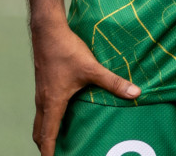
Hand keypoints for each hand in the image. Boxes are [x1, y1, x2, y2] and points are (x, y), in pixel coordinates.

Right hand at [31, 21, 138, 155]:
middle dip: (46, 146)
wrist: (48, 33)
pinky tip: (61, 113)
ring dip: (46, 132)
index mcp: (53, 103)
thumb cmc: (67, 51)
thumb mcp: (93, 68)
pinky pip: (43, 109)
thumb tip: (136, 93)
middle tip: (56, 154)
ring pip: (40, 120)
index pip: (47, 135)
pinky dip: (48, 119)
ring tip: (58, 140)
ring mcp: (41, 93)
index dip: (49, 152)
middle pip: (39, 132)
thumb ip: (114, 82)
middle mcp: (43, 101)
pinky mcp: (44, 84)